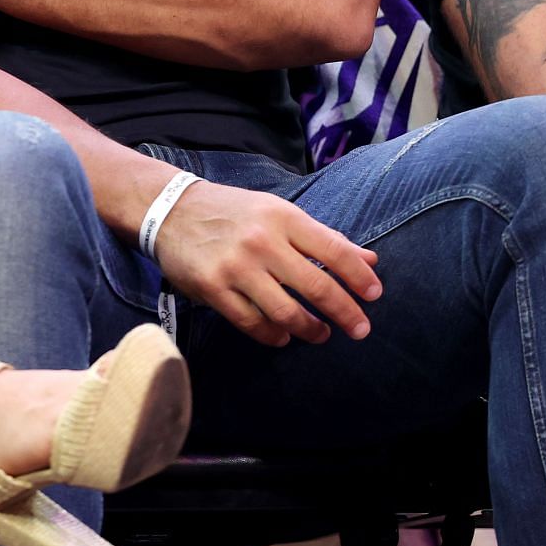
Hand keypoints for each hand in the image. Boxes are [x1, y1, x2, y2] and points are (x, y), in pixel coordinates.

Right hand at [151, 180, 382, 346]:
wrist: (171, 210)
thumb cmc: (234, 213)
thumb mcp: (278, 212)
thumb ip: (322, 237)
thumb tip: (369, 260)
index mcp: (283, 217)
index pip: (334, 250)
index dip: (359, 276)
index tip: (375, 295)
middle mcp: (262, 241)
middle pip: (316, 285)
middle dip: (345, 312)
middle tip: (361, 329)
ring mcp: (236, 267)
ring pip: (285, 312)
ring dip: (310, 329)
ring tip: (321, 334)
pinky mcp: (212, 288)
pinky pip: (251, 322)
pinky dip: (273, 335)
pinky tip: (283, 336)